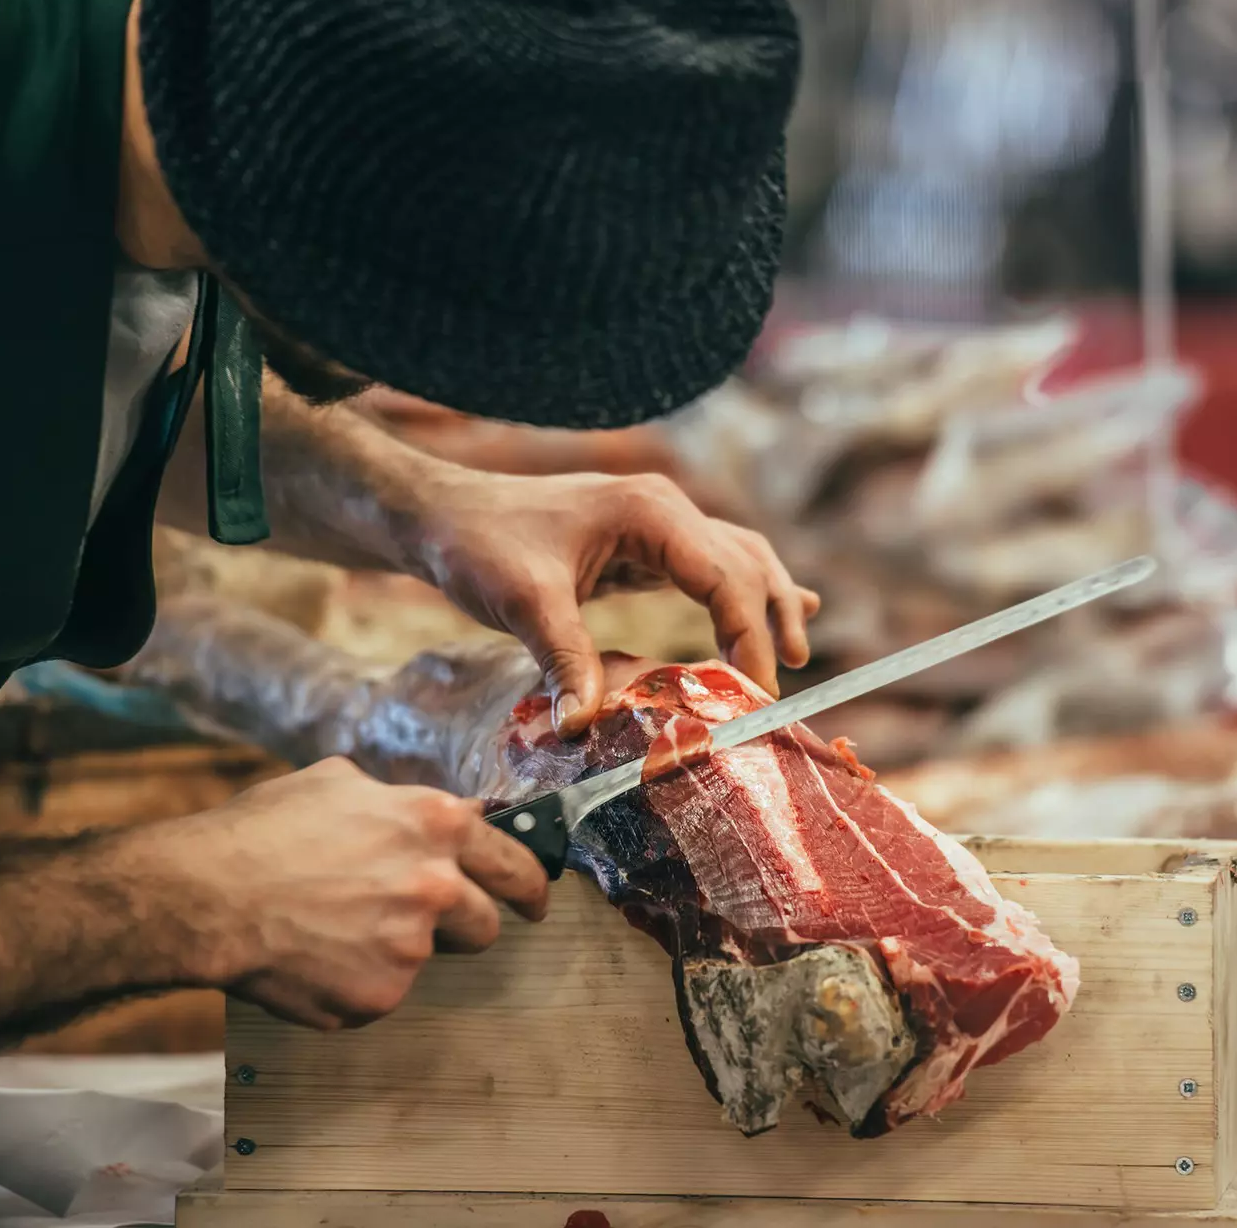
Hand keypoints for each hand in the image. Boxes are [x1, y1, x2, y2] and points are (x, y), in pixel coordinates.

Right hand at [147, 758, 548, 1030]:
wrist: (207, 895)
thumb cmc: (262, 831)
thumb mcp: (339, 783)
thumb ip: (401, 802)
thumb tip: (439, 814)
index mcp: (435, 825)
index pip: (515, 862)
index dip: (529, 886)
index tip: (533, 902)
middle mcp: (436, 886)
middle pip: (485, 924)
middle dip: (464, 925)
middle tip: (425, 923)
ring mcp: (410, 947)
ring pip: (427, 959)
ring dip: (398, 950)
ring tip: (338, 929)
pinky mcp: (379, 996)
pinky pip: (380, 993)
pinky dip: (354, 981)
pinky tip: (312, 956)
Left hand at [410, 471, 818, 735]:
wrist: (439, 516)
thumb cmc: (478, 545)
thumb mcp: (522, 603)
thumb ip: (564, 660)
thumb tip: (584, 726)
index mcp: (648, 512)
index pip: (725, 577)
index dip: (750, 635)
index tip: (758, 691)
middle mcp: (663, 510)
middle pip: (746, 562)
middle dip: (772, 619)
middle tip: (788, 681)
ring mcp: (656, 523)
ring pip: (737, 558)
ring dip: (769, 601)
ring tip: (798, 650)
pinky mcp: (641, 544)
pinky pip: (709, 566)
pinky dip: (743, 591)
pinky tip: (783, 607)